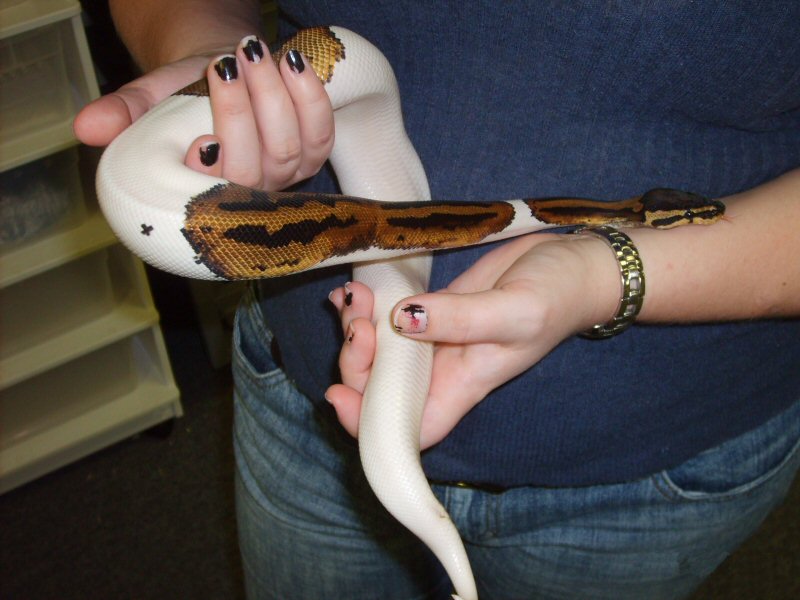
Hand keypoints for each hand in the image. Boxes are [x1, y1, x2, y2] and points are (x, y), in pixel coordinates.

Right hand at [74, 35, 333, 192]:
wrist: (221, 71)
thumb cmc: (183, 96)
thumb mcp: (148, 101)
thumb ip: (123, 114)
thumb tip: (85, 128)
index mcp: (206, 193)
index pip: (214, 197)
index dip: (213, 173)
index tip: (200, 139)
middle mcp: (250, 191)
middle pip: (256, 165)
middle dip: (241, 112)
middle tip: (225, 65)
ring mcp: (286, 175)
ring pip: (289, 146)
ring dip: (273, 95)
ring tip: (251, 51)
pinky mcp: (314, 151)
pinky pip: (322, 131)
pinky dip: (310, 95)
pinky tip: (292, 63)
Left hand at [326, 233, 620, 448]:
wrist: (570, 263)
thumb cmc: (556, 296)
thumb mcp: (516, 311)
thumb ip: (461, 318)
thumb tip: (401, 320)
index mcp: (462, 385)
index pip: (409, 429)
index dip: (368, 425)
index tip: (339, 393)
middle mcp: (441, 369)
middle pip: (379, 390)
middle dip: (355, 363)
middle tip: (359, 322)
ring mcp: (432, 338)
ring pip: (376, 352)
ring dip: (354, 330)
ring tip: (355, 295)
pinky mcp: (429, 308)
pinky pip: (385, 317)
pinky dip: (363, 308)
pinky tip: (352, 290)